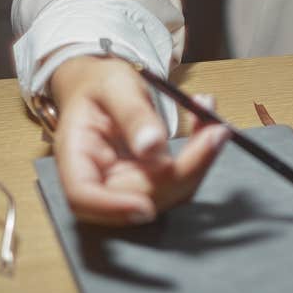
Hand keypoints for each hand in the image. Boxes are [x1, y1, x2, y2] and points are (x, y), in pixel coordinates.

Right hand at [47, 55, 229, 225]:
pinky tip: (208, 126)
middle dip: (184, 172)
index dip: (113, 208)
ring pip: (166, 195)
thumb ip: (132, 115)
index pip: (82, 197)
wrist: (103, 86)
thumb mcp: (115, 85)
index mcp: (75, 156)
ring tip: (214, 121)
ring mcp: (124, 186)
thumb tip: (154, 148)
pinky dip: (199, 158)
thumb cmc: (100, 83)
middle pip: (137, 198)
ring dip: (199, 163)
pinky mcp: (148, 183)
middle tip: (216, 131)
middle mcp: (98, 180)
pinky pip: (177, 182)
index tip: (145, 208)